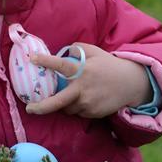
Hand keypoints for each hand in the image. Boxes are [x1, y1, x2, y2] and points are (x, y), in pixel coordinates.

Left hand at [25, 43, 151, 118]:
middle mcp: (83, 88)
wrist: (132, 83)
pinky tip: (84, 99)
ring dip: (64, 103)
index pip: (60, 65)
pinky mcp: (93, 113)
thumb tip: (61, 51)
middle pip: (57, 102)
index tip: (32, 59)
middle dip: (41, 107)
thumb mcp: (95, 51)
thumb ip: (77, 49)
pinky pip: (77, 112)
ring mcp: (88, 103)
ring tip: (71, 95)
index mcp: (82, 70)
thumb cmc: (109, 65)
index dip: (45, 61)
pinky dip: (76, 107)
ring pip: (66, 108)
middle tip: (29, 109)